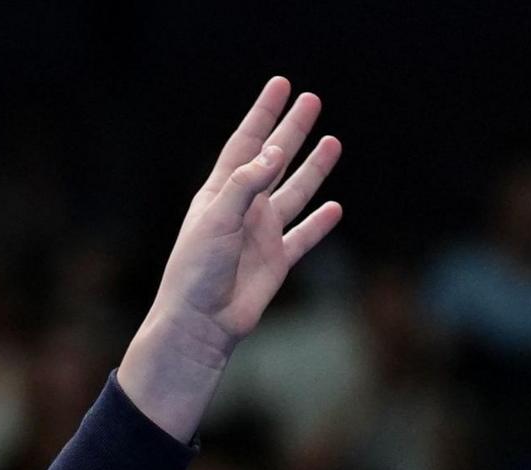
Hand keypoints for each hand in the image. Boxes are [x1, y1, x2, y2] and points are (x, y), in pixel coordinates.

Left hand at [144, 76, 343, 360]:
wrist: (201, 323)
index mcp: (220, 194)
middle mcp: (243, 209)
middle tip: (312, 100)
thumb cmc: (196, 272)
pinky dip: (319, 223)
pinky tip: (334, 208)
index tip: (281, 85)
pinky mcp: (276, 261)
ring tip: (332, 141)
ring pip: (294, 193)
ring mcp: (261, 234)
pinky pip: (303, 237)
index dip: (263, 114)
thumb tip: (275, 152)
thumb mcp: (217, 219)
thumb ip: (246, 184)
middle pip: (273, 160)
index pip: (245, 144)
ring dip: (313, 169)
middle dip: (291, 130)